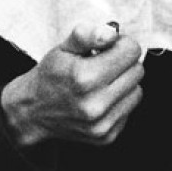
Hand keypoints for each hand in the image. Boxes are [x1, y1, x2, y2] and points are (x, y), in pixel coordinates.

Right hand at [0, 23, 143, 148]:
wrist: (34, 111)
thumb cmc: (51, 75)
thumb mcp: (63, 47)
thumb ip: (87, 35)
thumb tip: (111, 32)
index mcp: (85, 77)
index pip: (131, 52)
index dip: (122, 43)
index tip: (109, 46)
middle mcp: (95, 104)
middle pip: (138, 71)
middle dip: (124, 62)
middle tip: (106, 62)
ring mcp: (102, 124)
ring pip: (137, 92)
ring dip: (125, 82)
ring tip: (104, 80)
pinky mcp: (107, 137)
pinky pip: (129, 110)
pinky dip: (120, 101)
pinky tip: (102, 97)